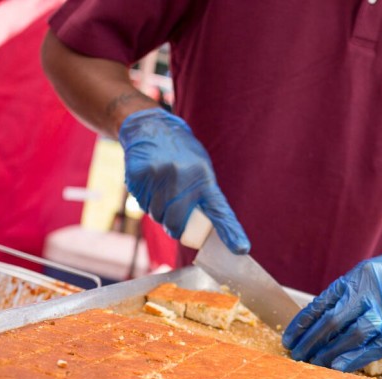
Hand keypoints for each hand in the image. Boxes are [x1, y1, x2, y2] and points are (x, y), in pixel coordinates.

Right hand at [118, 108, 249, 253]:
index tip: (241, 249)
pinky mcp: (140, 175)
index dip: (230, 232)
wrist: (152, 128)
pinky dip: (144, 201)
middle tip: (172, 221)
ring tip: (160, 192)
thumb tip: (202, 229)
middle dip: (172, 228)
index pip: (220, 211)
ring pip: (156, 215)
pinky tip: (148, 184)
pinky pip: (141, 204)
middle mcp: (183, 178)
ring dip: (157, 213)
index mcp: (204, 179)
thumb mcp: (200, 169)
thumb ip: (202, 196)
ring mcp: (160, 176)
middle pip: (176, 223)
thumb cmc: (181, 154)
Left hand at [282, 241, 381, 371]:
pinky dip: (354, 358)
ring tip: (314, 364)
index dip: (302, 324)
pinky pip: (373, 347)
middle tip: (297, 355)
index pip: (321, 304)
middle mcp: (369, 293)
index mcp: (357, 278)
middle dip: (311, 342)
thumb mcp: (368, 276)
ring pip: (350, 335)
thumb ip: (348, 296)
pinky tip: (338, 367)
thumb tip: (320, 323)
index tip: (288, 339)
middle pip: (331, 322)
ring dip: (330, 353)